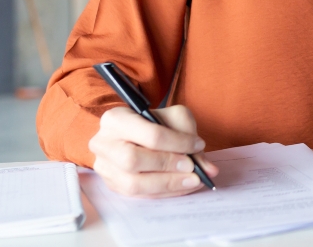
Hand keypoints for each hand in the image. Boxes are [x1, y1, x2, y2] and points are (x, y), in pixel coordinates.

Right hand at [89, 105, 219, 197]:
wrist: (134, 131)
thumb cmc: (154, 122)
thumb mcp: (173, 118)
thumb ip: (190, 138)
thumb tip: (209, 170)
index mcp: (116, 119)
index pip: (150, 134)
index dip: (178, 143)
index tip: (198, 145)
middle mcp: (103, 143)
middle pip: (133, 160)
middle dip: (167, 165)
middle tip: (191, 167)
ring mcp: (104, 167)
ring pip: (133, 183)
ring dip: (167, 184)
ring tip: (192, 180)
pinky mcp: (111, 185)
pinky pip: (138, 195)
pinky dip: (164, 192)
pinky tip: (181, 186)